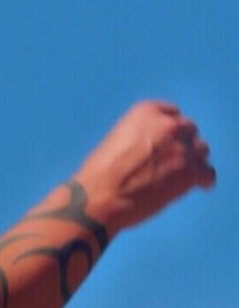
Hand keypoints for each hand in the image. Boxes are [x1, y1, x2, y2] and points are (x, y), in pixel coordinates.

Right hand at [74, 100, 215, 234]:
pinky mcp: (190, 172)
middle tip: (174, 162)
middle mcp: (168, 124)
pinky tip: (198, 187)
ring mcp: (181, 147)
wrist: (100, 196)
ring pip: (201, 150)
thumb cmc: (100, 174)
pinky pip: (208, 173)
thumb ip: (142, 137)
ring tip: (182, 176)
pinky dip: (203, 180)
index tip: (168, 142)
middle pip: (188, 130)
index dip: (170, 129)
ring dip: (193, 161)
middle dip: (182, 144)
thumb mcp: (117, 140)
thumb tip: (158, 151)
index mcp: (146, 111)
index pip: (172, 113)